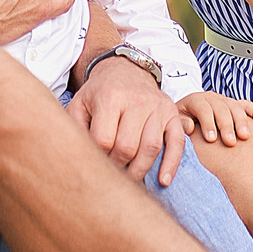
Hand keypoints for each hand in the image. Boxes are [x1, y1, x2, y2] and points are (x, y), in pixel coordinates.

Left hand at [70, 53, 188, 186]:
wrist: (125, 70)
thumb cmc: (99, 93)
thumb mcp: (80, 103)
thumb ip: (75, 128)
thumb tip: (75, 159)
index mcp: (110, 97)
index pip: (104, 139)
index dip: (98, 158)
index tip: (95, 166)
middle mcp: (137, 101)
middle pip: (127, 147)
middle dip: (118, 167)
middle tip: (111, 176)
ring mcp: (157, 107)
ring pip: (151, 147)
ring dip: (140, 171)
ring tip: (129, 181)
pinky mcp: (172, 114)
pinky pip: (177, 142)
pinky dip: (171, 164)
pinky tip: (163, 181)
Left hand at [178, 90, 252, 146]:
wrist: (188, 115)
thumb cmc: (182, 123)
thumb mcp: (176, 122)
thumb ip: (182, 123)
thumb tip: (190, 126)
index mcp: (195, 100)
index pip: (203, 109)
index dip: (208, 123)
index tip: (211, 139)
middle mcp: (211, 98)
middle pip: (221, 108)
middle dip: (227, 125)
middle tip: (230, 142)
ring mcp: (224, 100)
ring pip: (235, 107)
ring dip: (242, 121)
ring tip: (245, 137)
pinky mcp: (235, 105)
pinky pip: (248, 106)